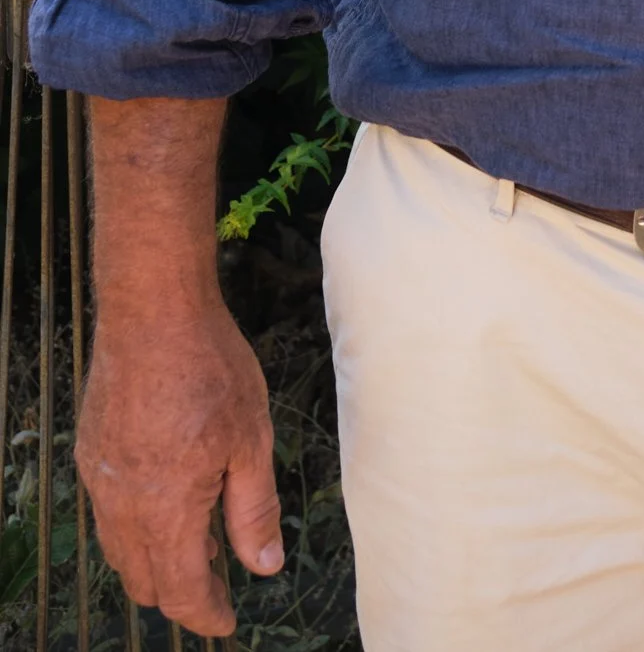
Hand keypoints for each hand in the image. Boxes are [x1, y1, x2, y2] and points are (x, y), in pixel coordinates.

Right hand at [76, 297, 282, 633]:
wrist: (152, 312)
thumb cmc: (209, 368)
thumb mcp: (251, 440)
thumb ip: (254, 511)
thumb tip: (263, 566)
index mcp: (166, 510)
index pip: (182, 591)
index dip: (207, 614)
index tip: (226, 622)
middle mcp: (124, 505)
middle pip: (145, 580)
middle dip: (181, 592)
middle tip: (218, 579)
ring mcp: (101, 479)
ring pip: (121, 550)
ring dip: (156, 559)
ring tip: (198, 537)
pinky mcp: (91, 453)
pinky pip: (109, 512)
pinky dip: (136, 524)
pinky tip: (167, 496)